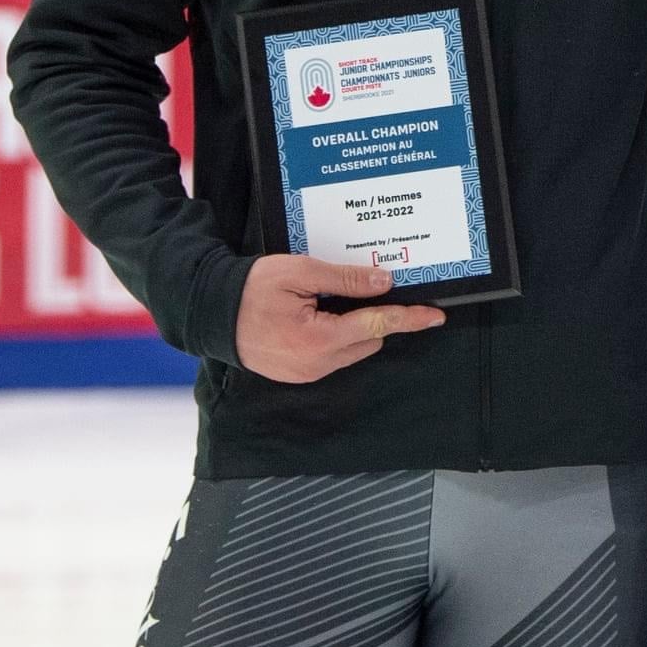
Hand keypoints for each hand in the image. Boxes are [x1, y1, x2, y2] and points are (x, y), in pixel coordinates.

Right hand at [234, 253, 444, 383]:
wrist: (210, 313)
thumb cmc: (251, 289)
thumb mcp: (301, 272)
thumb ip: (346, 280)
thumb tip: (384, 283)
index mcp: (320, 340)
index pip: (377, 327)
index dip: (409, 318)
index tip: (436, 315)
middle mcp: (317, 365)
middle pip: (368, 340)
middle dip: (373, 315)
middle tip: (363, 287)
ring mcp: (307, 374)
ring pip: (352, 348)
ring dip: (353, 326)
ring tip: (328, 299)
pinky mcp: (298, 374)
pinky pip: (332, 355)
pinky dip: (335, 335)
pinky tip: (318, 313)